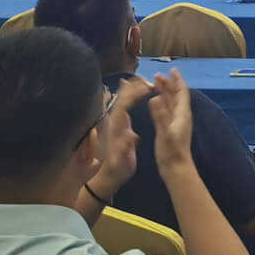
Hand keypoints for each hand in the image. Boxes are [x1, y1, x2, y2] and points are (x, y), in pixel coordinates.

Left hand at [92, 76, 150, 193]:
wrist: (108, 175)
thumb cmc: (117, 168)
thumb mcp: (121, 161)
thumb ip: (125, 148)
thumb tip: (131, 135)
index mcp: (116, 128)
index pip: (123, 106)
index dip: (133, 95)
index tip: (146, 88)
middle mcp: (114, 122)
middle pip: (121, 99)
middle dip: (133, 88)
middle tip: (146, 79)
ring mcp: (116, 122)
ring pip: (122, 100)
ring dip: (131, 89)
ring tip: (141, 79)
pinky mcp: (119, 125)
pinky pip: (123, 105)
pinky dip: (128, 95)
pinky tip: (131, 89)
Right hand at [148, 69, 194, 169]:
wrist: (175, 168)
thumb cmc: (171, 151)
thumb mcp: (165, 133)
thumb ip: (160, 116)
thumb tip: (155, 97)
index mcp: (182, 114)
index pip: (181, 92)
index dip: (177, 80)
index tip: (172, 70)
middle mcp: (180, 116)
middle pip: (175, 95)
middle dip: (168, 84)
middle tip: (157, 75)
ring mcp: (175, 122)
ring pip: (171, 102)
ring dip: (164, 92)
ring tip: (155, 83)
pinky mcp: (169, 128)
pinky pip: (166, 110)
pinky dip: (161, 102)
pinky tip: (155, 101)